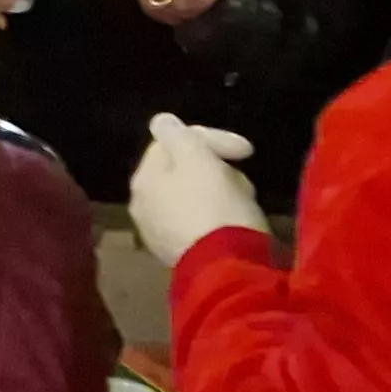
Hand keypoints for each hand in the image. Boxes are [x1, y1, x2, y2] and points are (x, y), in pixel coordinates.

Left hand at [129, 114, 267, 266]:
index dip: (210, 139)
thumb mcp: (197, 159)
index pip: (173, 142)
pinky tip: (237, 222)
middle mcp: (144, 206)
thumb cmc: (213, 207)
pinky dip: (219, 215)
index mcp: (143, 180)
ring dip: (221, 190)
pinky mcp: (182, 254)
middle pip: (183, 170)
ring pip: (195, 196)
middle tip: (242, 176)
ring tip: (244, 200)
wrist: (227, 270)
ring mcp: (160, 233)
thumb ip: (178, 135)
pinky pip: (202, 222)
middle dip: (216, 167)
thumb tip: (162, 122)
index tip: (246, 150)